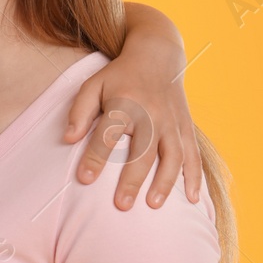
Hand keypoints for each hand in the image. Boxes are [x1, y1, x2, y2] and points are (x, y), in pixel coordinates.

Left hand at [64, 5, 200, 209]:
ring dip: (165, 183)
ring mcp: (173, 122)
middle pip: (143, 151)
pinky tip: (191, 199)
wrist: (157, 56)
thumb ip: (79, 112)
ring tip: (152, 205)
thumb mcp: (93, 85)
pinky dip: (194, 177)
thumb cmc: (118, 76)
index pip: (108, 135)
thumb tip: (67, 139)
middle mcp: (152, 114)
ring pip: (173, 156)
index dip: (95, 158)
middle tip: (121, 205)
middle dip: (132, 179)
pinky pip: (193, 155)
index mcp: (125, 103)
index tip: (84, 180)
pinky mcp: (186, 128)